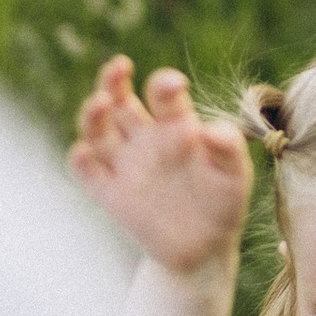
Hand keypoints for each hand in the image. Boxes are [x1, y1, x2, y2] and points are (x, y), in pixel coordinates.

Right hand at [67, 55, 251, 272]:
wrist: (204, 249)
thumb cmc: (222, 202)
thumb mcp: (235, 176)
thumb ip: (229, 148)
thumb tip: (211, 130)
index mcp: (175, 125)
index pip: (163, 95)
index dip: (164, 84)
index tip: (175, 85)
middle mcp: (145, 139)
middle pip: (119, 100)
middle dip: (114, 80)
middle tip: (119, 66)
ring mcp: (125, 165)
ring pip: (97, 130)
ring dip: (93, 114)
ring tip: (100, 102)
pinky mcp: (110, 194)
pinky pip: (87, 173)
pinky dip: (80, 161)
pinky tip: (85, 152)